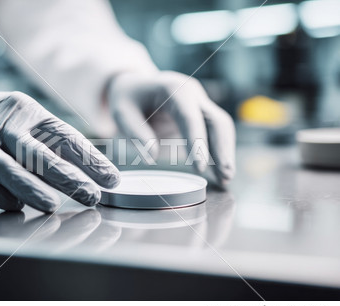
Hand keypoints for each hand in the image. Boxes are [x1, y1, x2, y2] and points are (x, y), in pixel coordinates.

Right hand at [0, 81, 119, 211]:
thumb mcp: (23, 120)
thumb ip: (49, 143)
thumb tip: (86, 172)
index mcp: (28, 112)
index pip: (65, 137)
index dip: (90, 159)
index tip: (111, 178)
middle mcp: (6, 124)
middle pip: (40, 153)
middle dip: (70, 177)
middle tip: (92, 195)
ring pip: (9, 169)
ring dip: (33, 189)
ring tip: (54, 206)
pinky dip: (1, 196)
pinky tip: (17, 206)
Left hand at [107, 71, 234, 185]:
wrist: (135, 85)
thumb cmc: (127, 99)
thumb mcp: (121, 113)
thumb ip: (135, 132)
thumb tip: (152, 155)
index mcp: (173, 88)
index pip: (190, 118)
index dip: (197, 143)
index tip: (200, 168)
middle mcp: (192, 93)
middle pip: (216, 120)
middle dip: (222, 149)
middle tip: (225, 176)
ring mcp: (199, 102)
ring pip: (221, 127)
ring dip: (225, 153)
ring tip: (225, 179)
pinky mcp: (201, 114)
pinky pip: (216, 132)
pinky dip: (219, 151)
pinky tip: (219, 172)